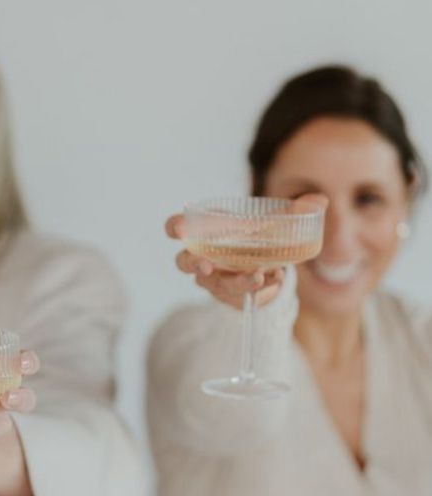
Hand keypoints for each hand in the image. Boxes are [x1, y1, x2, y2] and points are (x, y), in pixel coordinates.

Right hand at [166, 194, 326, 310]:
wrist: (268, 267)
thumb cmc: (259, 237)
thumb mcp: (276, 222)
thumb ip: (296, 211)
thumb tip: (319, 201)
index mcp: (207, 229)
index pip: (179, 227)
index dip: (175, 228)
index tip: (177, 229)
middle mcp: (204, 255)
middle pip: (185, 261)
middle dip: (193, 263)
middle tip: (206, 265)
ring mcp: (215, 278)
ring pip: (214, 283)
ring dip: (233, 281)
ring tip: (255, 277)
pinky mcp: (230, 295)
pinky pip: (239, 294)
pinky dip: (259, 287)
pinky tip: (275, 278)